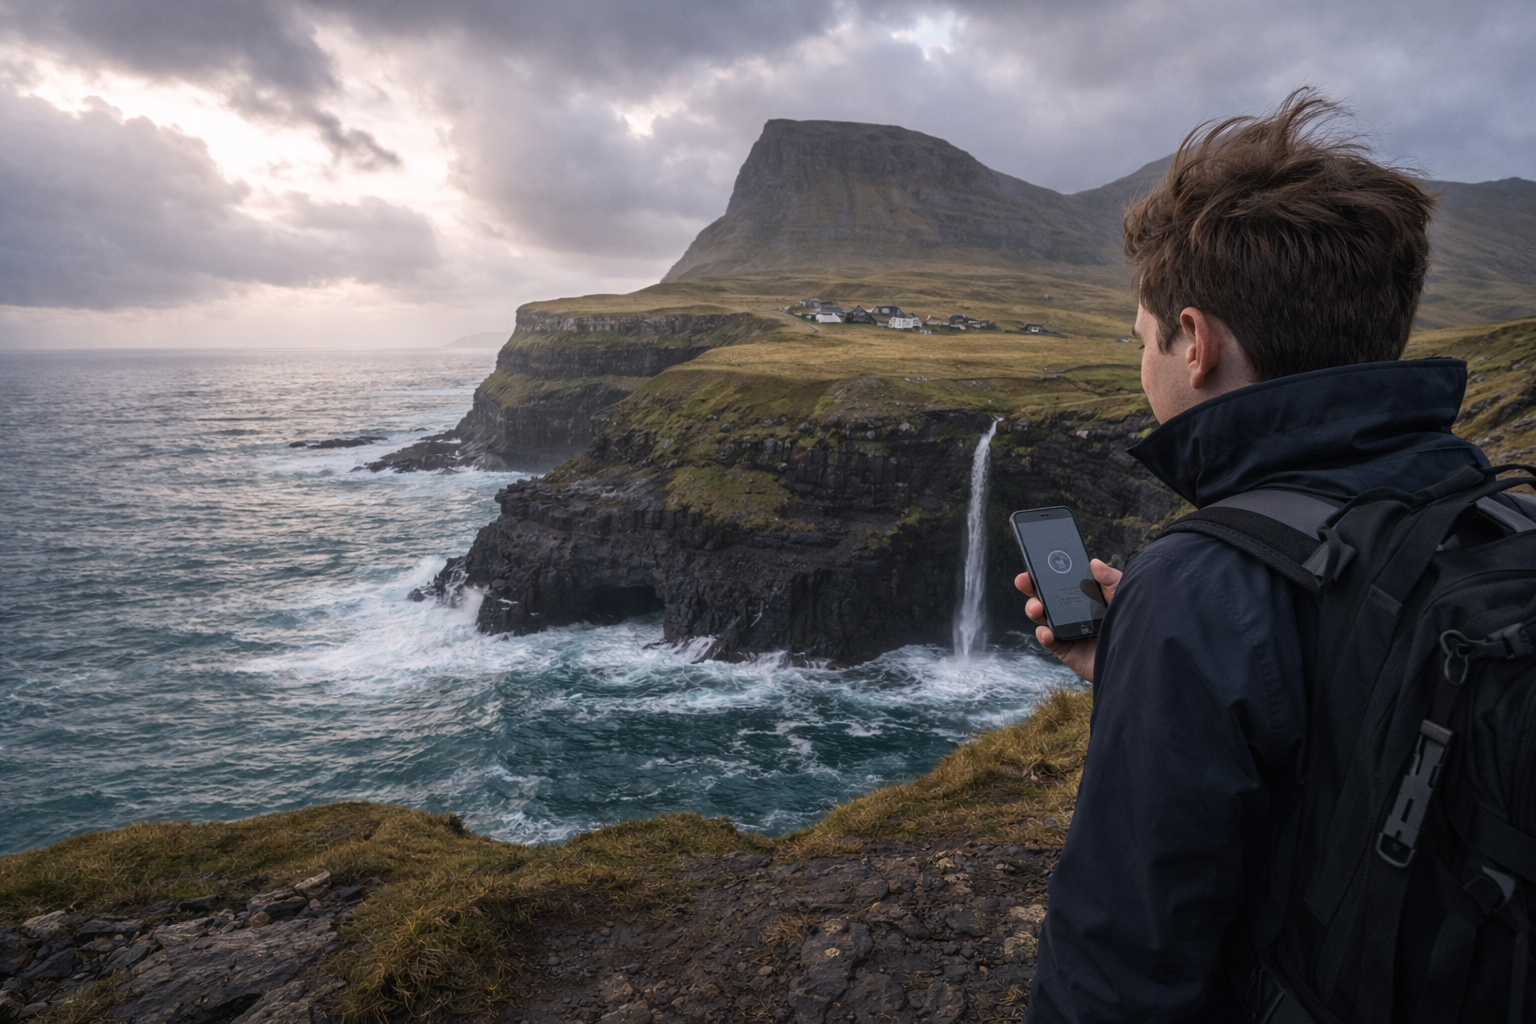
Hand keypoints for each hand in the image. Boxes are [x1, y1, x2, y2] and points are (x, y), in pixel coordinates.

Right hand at [1015, 559, 1122, 682]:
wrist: (1139, 656)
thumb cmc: (1134, 623)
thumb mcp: (1124, 596)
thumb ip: (1111, 579)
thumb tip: (1094, 562)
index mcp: (1084, 597)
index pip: (1060, 582)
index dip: (1044, 574)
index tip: (1032, 566)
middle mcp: (1072, 612)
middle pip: (1045, 598)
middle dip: (1031, 588)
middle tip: (1023, 581)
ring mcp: (1068, 631)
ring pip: (1042, 618)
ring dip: (1033, 610)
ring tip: (1036, 608)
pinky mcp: (1067, 650)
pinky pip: (1050, 642)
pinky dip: (1044, 636)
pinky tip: (1046, 632)